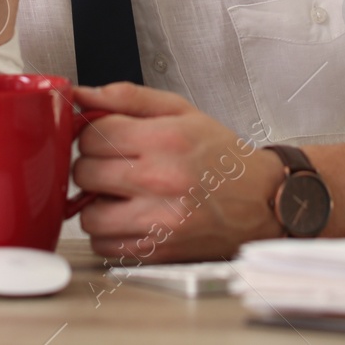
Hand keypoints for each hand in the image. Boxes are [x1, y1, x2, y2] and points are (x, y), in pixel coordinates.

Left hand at [72, 83, 281, 262]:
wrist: (262, 199)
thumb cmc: (222, 156)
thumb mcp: (181, 111)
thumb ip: (128, 98)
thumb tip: (82, 94)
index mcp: (165, 140)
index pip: (93, 134)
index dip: (93, 133)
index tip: (106, 137)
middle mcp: (160, 180)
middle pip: (85, 171)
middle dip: (93, 165)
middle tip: (112, 164)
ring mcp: (158, 220)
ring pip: (88, 214)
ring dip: (96, 202)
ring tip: (119, 193)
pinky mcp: (158, 250)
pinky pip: (104, 244)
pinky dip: (109, 232)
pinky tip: (128, 216)